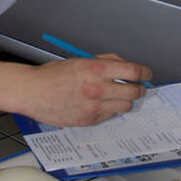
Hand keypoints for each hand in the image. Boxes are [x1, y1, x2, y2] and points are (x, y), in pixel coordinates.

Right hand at [25, 52, 151, 126]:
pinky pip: (110, 116)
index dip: (145, 73)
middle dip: (139, 88)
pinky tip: (101, 103)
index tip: (147, 74)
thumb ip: (104, 61)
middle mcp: (97, 88)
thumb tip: (124, 65)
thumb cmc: (52, 75)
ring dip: (126, 100)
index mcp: (96, 69)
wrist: (33, 92)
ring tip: (118, 96)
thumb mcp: (80, 60)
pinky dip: (110, 109)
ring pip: (126, 106)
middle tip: (138, 86)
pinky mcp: (89, 120)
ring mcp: (94, 107)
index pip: (134, 72)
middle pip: (134, 91)